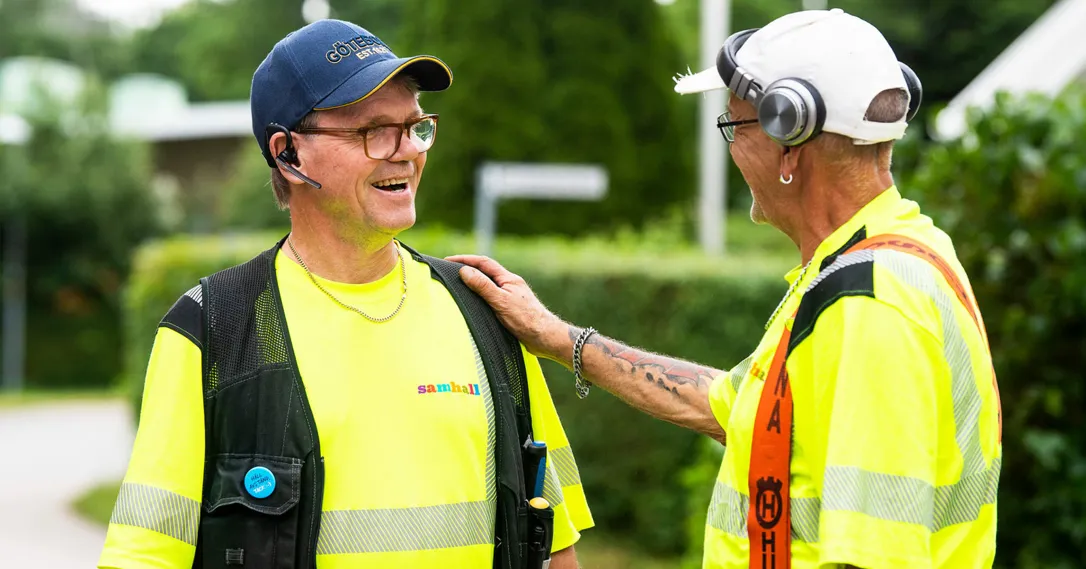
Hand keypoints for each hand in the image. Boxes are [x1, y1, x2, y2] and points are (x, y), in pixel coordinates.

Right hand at [445, 255, 570, 361]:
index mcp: (508, 279)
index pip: (484, 263)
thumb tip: (465, 271)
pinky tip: (474, 306)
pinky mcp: (511, 311)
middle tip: (450, 271)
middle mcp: (510, 286)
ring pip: (489, 286)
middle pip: (486, 272)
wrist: (544, 338)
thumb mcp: (500, 301)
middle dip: (469, 269)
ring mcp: (511, 298)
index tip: (448, 260)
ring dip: (474, 284)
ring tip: (458, 286)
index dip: (466, 259)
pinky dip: (480, 298)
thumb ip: (483, 286)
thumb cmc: (526, 319)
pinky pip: (491, 299)